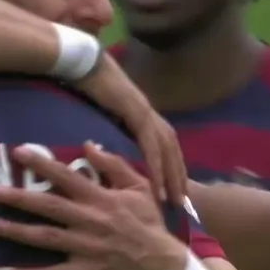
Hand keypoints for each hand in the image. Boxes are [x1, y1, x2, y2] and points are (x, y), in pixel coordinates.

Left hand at [0, 142, 187, 269]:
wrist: (164, 264)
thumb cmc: (149, 223)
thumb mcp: (139, 187)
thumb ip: (113, 165)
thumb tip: (88, 145)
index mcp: (100, 199)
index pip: (66, 176)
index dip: (41, 164)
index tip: (17, 152)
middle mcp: (89, 221)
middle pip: (48, 206)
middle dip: (18, 198)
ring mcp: (86, 248)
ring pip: (46, 238)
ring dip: (18, 232)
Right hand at [75, 56, 187, 204]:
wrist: (87, 67)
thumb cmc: (92, 88)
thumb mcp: (107, 114)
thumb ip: (116, 128)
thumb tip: (113, 148)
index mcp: (147, 116)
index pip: (167, 146)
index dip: (173, 168)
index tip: (176, 190)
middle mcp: (152, 116)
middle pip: (173, 151)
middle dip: (179, 176)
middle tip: (182, 202)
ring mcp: (148, 115)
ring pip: (167, 152)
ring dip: (172, 177)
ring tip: (174, 200)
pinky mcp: (139, 115)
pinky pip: (151, 147)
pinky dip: (156, 167)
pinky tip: (157, 186)